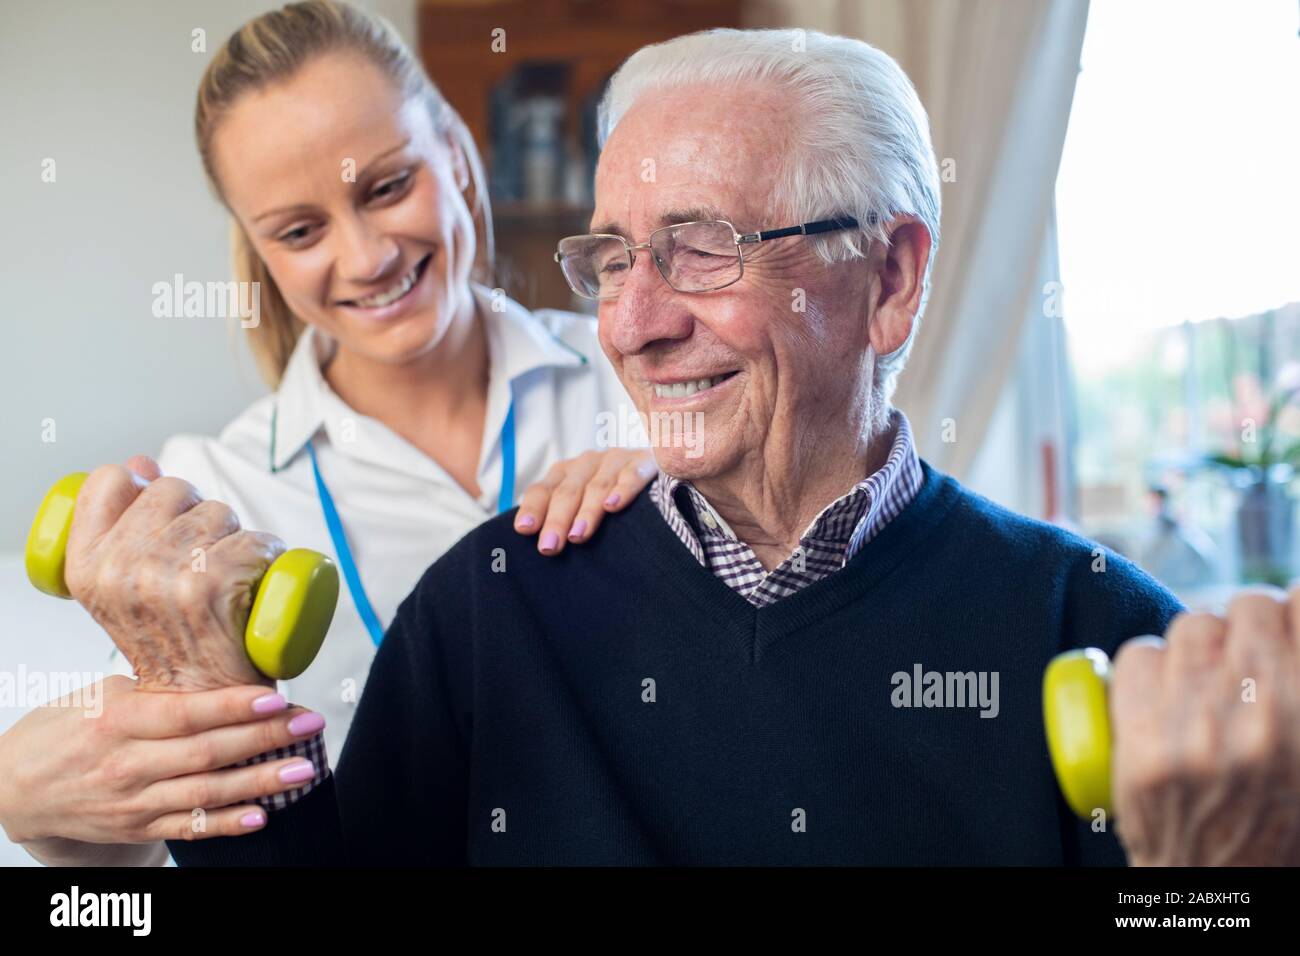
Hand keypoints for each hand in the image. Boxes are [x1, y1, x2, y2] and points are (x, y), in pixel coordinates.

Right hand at [0, 676, 323, 846]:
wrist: (16, 786)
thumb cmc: (65, 729)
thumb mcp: (103, 695)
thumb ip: (159, 690)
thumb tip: (221, 677)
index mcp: (120, 720)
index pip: (188, 713)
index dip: (236, 707)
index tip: (278, 698)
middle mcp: (128, 763)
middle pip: (208, 752)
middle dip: (266, 738)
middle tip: (310, 724)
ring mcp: (134, 801)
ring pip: (207, 793)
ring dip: (260, 782)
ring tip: (303, 768)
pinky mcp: (138, 827)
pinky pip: (189, 827)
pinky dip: (227, 823)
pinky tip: (262, 814)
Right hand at [63, 456, 284, 690]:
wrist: (204, 704)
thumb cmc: (172, 639)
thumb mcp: (125, 585)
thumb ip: (124, 524)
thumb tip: (140, 461)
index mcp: (84, 567)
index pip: (109, 478)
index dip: (146, 488)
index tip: (165, 518)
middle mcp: (116, 570)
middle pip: (174, 488)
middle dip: (199, 514)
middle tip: (204, 563)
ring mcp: (162, 578)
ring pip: (218, 511)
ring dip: (235, 537)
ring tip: (228, 581)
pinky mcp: (209, 587)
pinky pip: (254, 540)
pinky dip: (267, 555)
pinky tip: (257, 585)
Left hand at [512, 448, 656, 554]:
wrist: (660, 470)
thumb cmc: (613, 501)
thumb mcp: (584, 508)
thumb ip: (563, 521)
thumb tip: (541, 550)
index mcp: (566, 473)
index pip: (543, 490)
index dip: (534, 509)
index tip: (525, 531)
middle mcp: (587, 463)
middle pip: (568, 491)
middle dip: (557, 519)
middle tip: (550, 547)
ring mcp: (616, 460)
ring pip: (597, 485)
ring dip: (587, 511)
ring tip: (578, 535)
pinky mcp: (645, 461)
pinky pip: (632, 475)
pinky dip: (622, 490)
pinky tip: (613, 506)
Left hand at [1112, 585, 1299, 864]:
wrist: (1223, 886)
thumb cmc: (1282, 822)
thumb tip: (1296, 622)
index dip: (1296, 609)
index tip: (1290, 620)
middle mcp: (1260, 714)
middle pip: (1248, 606)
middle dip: (1250, 624)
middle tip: (1246, 654)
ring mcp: (1197, 725)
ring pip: (1193, 624)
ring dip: (1201, 643)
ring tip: (1206, 678)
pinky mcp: (1142, 740)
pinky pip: (1139, 653)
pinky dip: (1149, 665)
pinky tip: (1163, 691)